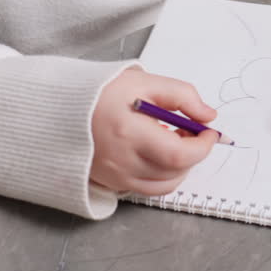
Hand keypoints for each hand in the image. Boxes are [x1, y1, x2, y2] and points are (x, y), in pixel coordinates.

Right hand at [91, 67, 220, 194]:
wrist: (61, 108)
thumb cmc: (100, 93)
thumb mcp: (144, 82)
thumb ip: (182, 96)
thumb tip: (208, 116)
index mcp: (130, 133)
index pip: (179, 154)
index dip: (202, 146)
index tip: (209, 132)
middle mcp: (122, 161)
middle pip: (175, 171)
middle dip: (193, 153)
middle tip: (190, 130)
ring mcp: (116, 176)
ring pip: (165, 184)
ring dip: (180, 166)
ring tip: (173, 140)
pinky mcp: (112, 182)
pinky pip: (148, 188)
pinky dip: (162, 175)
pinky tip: (157, 153)